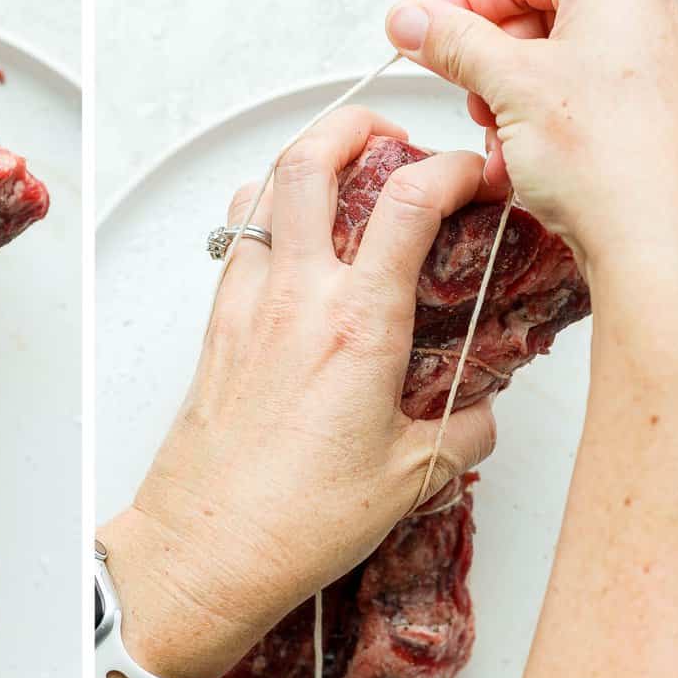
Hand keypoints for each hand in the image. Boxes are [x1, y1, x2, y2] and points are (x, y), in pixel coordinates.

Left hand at [100, 107, 497, 677]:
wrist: (202, 552)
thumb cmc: (290, 522)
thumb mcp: (407, 481)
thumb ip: (459, 434)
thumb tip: (476, 414)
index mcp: (357, 326)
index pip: (410, 200)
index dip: (453, 168)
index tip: (473, 178)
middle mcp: (295, 299)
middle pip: (311, 159)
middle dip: (354, 125)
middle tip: (389, 139)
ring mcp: (245, 307)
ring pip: (262, 191)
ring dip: (303, 167)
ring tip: (339, 184)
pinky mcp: (214, 329)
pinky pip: (236, 243)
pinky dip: (265, 219)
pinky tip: (291, 250)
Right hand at [386, 0, 677, 266]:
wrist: (651, 237)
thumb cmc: (613, 160)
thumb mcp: (511, 86)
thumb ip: (455, 43)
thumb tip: (413, 21)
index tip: (423, 31)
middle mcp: (634, 16)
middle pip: (531, 9)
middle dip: (484, 56)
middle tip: (458, 84)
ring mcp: (634, 63)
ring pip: (542, 57)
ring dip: (501, 97)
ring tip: (494, 130)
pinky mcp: (626, 108)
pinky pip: (562, 96)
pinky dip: (527, 121)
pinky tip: (515, 154)